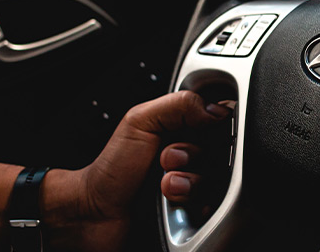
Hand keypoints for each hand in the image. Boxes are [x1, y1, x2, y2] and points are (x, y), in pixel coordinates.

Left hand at [41, 91, 231, 251]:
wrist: (96, 215)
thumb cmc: (112, 170)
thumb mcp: (139, 121)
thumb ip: (178, 105)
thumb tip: (217, 108)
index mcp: (183, 131)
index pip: (219, 123)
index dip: (212, 129)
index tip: (193, 134)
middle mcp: (192, 158)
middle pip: (224, 154)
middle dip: (196, 157)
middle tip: (167, 160)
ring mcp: (195, 186)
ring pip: (221, 183)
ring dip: (192, 185)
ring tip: (166, 187)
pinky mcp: (196, 214)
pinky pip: (217, 210)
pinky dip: (201, 208)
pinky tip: (178, 204)